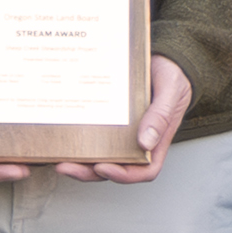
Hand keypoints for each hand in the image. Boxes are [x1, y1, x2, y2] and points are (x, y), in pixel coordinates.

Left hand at [54, 56, 192, 182]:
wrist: (164, 57)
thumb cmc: (172, 75)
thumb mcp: (171, 91)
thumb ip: (161, 116)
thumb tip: (145, 142)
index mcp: (156, 140)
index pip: (144, 170)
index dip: (123, 175)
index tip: (102, 167)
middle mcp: (137, 141)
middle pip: (115, 168)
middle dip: (89, 172)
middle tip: (67, 166)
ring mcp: (121, 133)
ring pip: (100, 156)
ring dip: (80, 162)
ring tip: (59, 159)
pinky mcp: (109, 120)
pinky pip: (93, 135)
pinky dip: (79, 141)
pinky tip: (64, 137)